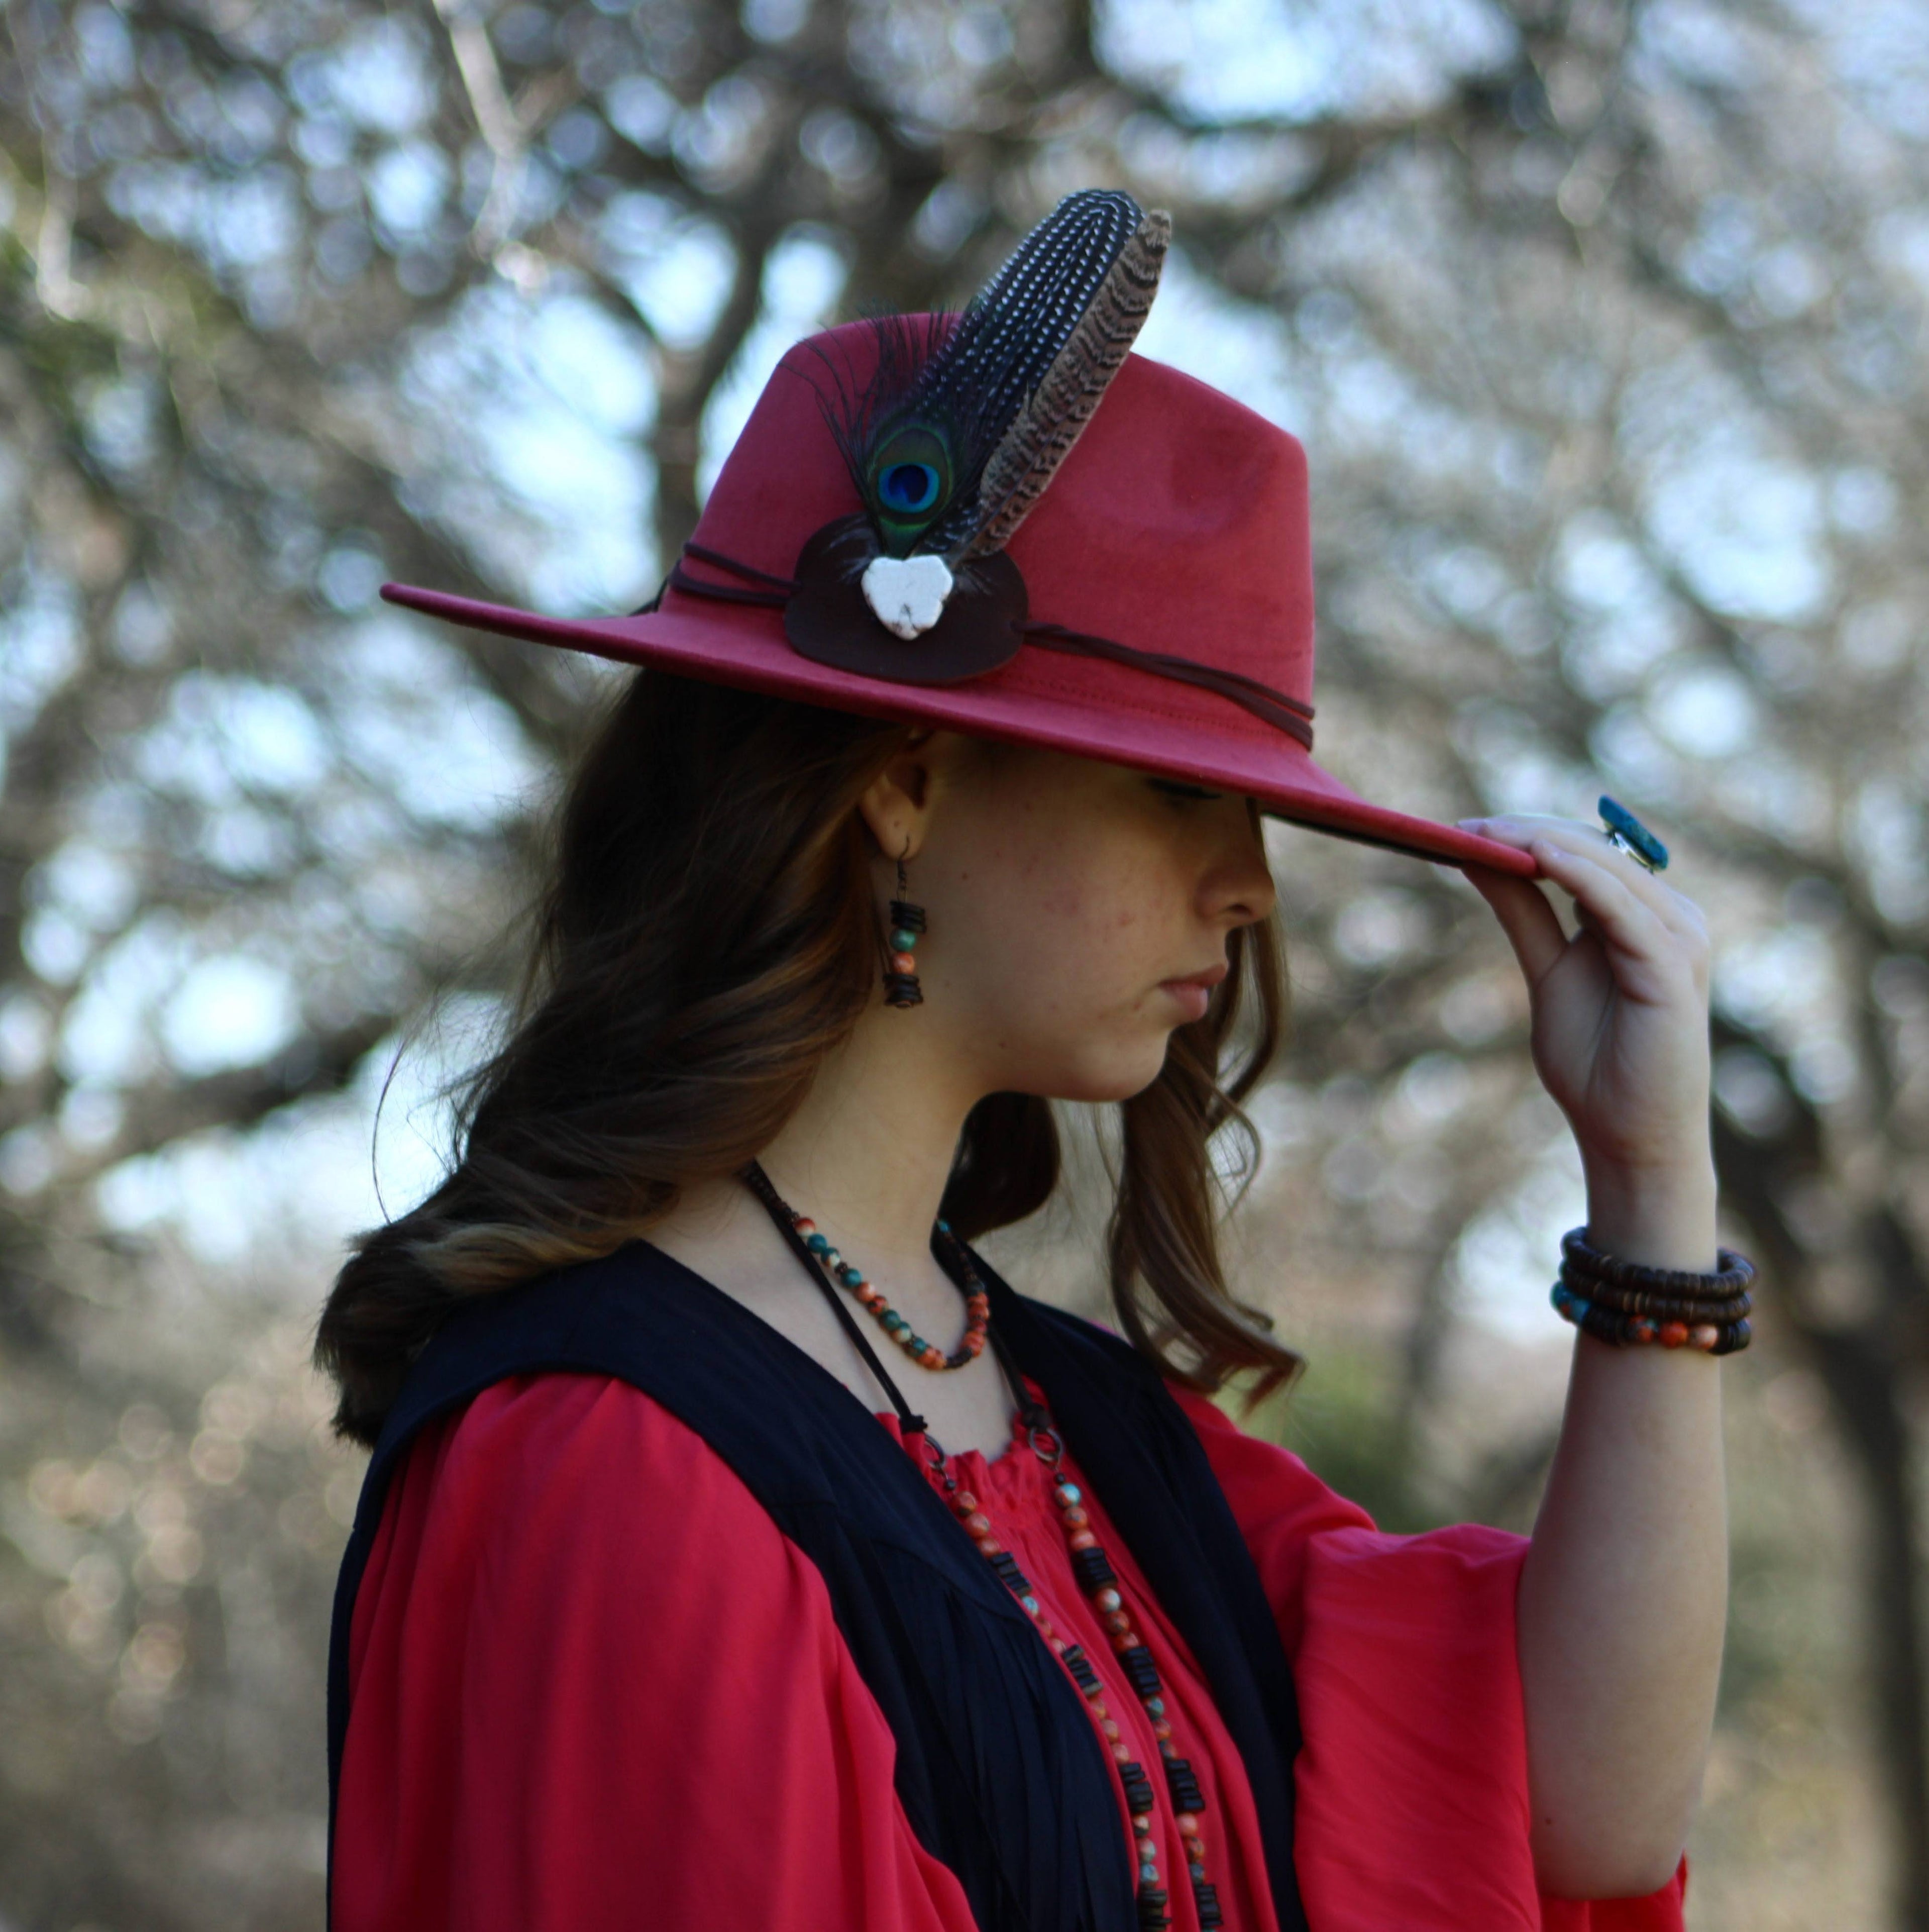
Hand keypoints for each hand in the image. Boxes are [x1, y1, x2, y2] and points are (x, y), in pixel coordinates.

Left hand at [1457, 815, 1714, 1235]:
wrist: (1628, 1135)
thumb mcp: (1548, 970)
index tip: (1463, 828)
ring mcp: (1678, 936)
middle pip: (1593, 850)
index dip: (1526, 833)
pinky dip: (1577, 874)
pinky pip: (1619, 904)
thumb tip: (1481, 858)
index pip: (1586, 852)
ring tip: (1483, 833)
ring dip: (1541, 842)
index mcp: (1644, 914)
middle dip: (1525, 832)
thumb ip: (1526, 913)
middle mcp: (1671, 915)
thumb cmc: (1595, 1062)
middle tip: (1463, 826)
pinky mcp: (1672, 963)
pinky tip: (1535, 857)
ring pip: (1604, 867)